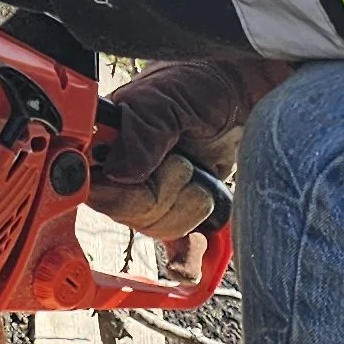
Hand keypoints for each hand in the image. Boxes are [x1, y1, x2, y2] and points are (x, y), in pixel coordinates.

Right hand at [88, 56, 285, 239]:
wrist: (250, 90)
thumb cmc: (208, 79)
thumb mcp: (170, 94)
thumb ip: (142, 128)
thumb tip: (120, 171)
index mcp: (109, 137)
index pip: (94, 185)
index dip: (121, 193)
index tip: (142, 181)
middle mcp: (125, 166)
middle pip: (126, 213)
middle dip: (162, 197)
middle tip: (183, 166)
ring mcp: (152, 188)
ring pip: (153, 228)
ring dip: (184, 210)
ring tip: (198, 178)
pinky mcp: (181, 206)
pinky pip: (175, 246)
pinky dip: (184, 257)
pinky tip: (189, 264)